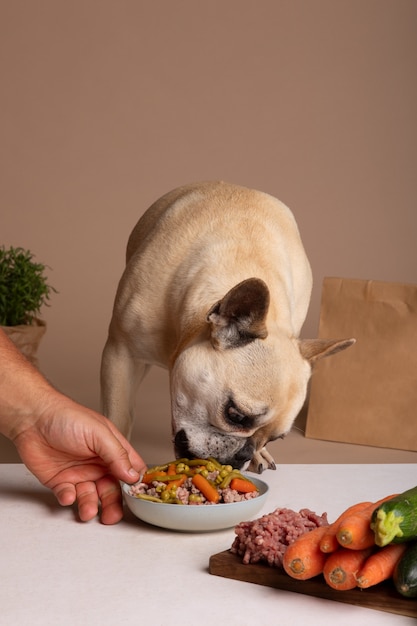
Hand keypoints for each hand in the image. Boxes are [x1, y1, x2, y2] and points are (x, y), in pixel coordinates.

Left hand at [12, 396, 145, 523]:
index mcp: (111, 450)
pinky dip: (68, 499)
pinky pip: (68, 496)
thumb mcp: (99, 433)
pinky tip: (68, 495)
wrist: (32, 419)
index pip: (131, 470)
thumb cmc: (67, 417)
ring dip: (90, 506)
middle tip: (112, 517)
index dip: (135, 484)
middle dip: (112, 505)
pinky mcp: (61, 482)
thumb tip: (133, 475)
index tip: (135, 497)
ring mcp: (79, 474)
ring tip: (87, 511)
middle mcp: (98, 464)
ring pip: (90, 497)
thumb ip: (117, 454)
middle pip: (112, 490)